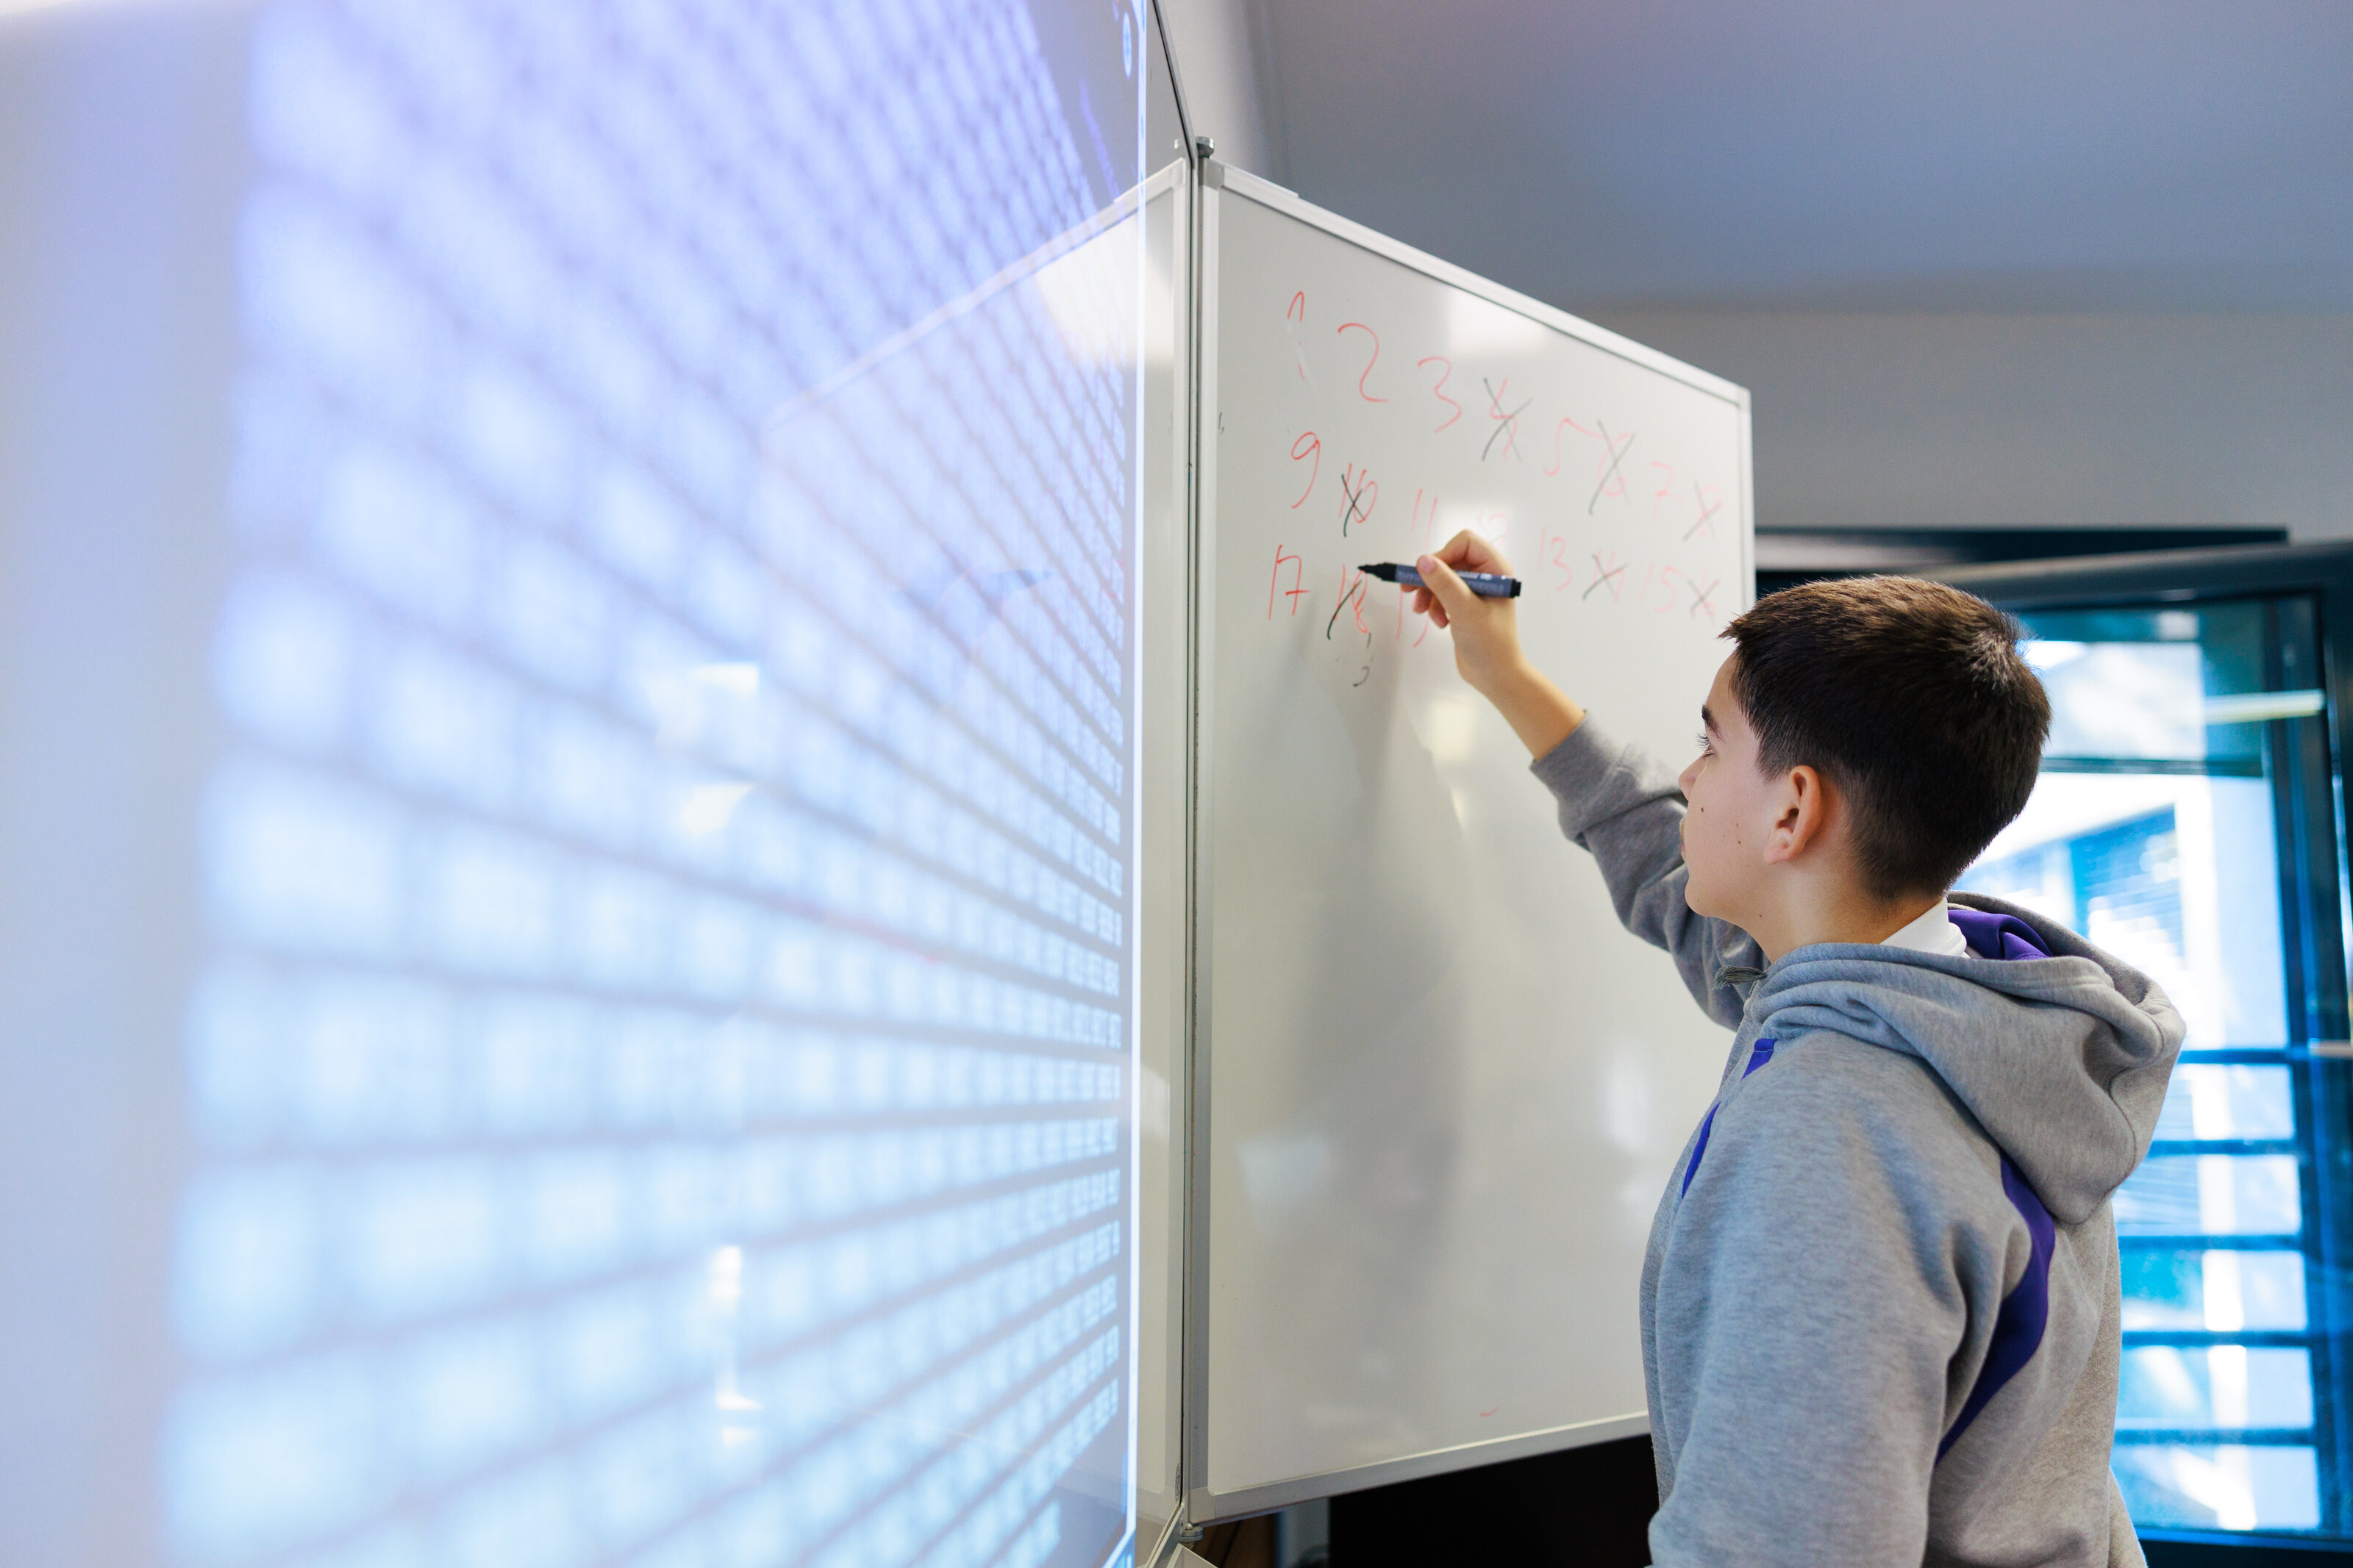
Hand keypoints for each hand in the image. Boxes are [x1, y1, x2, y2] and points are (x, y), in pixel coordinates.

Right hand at [1411, 529, 1585, 756]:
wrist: (1495, 676)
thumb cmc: (1489, 644)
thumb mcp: (1464, 610)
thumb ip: (1443, 583)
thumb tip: (1422, 560)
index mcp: (1496, 569)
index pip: (1465, 543)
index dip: (1443, 554)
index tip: (1427, 573)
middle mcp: (1487, 575)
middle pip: (1449, 559)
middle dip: (1430, 577)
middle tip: (1408, 591)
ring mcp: (1475, 591)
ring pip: (1442, 577)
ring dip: (1429, 594)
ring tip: (1424, 613)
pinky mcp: (1464, 605)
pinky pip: (1442, 593)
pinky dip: (1435, 605)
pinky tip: (1439, 622)